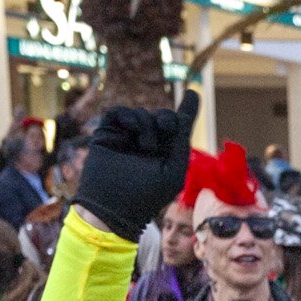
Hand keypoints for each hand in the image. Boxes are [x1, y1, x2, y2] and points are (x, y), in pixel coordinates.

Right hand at [71, 90, 200, 238]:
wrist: (112, 207)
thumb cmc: (147, 195)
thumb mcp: (174, 170)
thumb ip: (182, 141)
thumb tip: (185, 113)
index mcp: (166, 153)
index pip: (177, 127)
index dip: (187, 110)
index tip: (193, 93)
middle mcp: (147, 143)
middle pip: (162, 115)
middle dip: (167, 118)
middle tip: (165, 128)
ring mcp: (127, 137)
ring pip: (142, 113)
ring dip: (146, 125)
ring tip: (145, 146)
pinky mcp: (107, 133)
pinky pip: (118, 112)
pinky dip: (127, 115)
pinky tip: (131, 127)